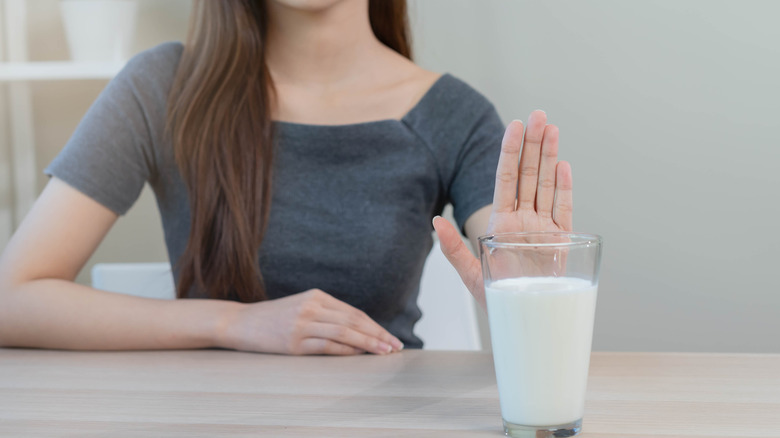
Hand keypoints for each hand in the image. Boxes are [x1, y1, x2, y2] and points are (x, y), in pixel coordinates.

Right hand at [218, 289, 403, 354]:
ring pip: (344, 333)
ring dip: (368, 343)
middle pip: (353, 321)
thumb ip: (327, 315)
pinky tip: (360, 355)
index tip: (389, 337)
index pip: (353, 313)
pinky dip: (346, 350)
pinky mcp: (294, 342)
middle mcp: (311, 307)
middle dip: (377, 335)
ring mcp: (302, 324)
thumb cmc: (274, 319)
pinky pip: (327, 346)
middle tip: (395, 346)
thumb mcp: (302, 308)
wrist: (241, 322)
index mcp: (316, 296)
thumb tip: (359, 333)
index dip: (374, 326)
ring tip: (384, 352)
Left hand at [433, 110, 572, 307]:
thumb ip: (454, 248)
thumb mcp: (471, 274)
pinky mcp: (562, 241)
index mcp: (500, 222)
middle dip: (534, 144)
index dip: (510, 152)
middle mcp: (522, 220)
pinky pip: (563, 209)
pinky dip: (564, 188)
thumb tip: (435, 222)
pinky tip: (562, 165)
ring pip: (547, 185)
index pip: (505, 179)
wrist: (525, 321)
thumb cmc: (496, 299)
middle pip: (529, 175)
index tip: (513, 125)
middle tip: (539, 114)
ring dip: (550, 157)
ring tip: (552, 128)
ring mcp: (543, 228)